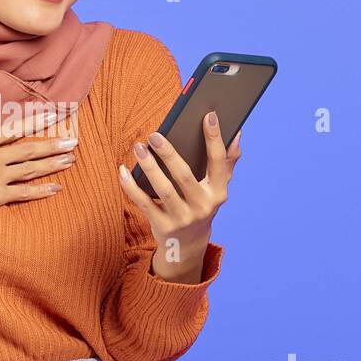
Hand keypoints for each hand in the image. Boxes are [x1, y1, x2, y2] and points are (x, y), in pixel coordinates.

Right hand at [0, 95, 78, 212]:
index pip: (14, 128)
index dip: (35, 120)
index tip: (54, 114)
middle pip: (30, 149)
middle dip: (53, 144)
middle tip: (74, 141)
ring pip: (31, 169)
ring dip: (52, 164)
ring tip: (71, 160)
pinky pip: (23, 194)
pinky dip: (41, 191)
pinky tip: (57, 188)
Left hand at [116, 110, 241, 282]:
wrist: (187, 245)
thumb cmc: (200, 205)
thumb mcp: (216, 188)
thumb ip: (227, 162)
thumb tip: (237, 134)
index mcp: (218, 192)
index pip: (218, 162)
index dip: (214, 138)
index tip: (208, 115)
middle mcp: (203, 207)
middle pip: (184, 176)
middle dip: (169, 154)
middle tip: (154, 134)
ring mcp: (182, 218)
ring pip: (163, 189)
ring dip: (149, 166)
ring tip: (139, 147)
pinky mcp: (162, 226)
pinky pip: (143, 203)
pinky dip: (131, 186)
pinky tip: (123, 170)